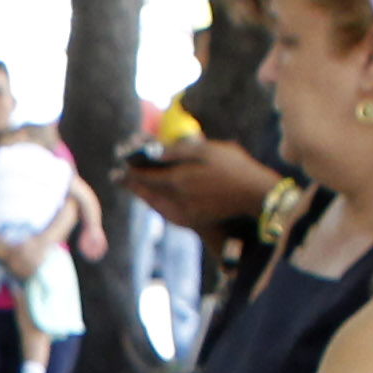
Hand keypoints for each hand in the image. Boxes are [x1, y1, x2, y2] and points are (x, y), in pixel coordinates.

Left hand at [121, 139, 274, 236]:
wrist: (256, 195)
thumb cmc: (236, 167)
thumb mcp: (209, 151)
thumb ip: (180, 151)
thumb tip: (155, 151)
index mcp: (180, 180)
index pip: (146, 177)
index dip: (130, 172)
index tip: (117, 168)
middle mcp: (178, 200)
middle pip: (147, 193)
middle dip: (132, 185)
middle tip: (119, 177)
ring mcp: (185, 213)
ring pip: (156, 204)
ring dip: (144, 194)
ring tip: (134, 186)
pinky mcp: (192, 221)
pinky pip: (167, 211)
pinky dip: (158, 203)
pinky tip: (157, 197)